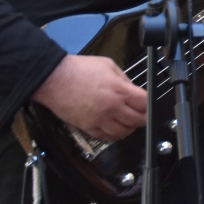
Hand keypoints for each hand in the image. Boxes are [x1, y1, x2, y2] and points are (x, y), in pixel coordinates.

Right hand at [32, 54, 147, 141]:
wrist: (55, 79)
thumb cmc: (79, 70)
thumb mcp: (108, 65)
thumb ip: (123, 79)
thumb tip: (132, 89)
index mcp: (119, 90)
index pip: (144, 103)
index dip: (149, 105)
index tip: (148, 104)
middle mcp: (111, 107)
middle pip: (136, 120)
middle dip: (143, 118)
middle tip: (143, 115)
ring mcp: (99, 119)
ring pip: (122, 132)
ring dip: (129, 128)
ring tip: (130, 122)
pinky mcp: (88, 127)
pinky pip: (106, 137)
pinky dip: (114, 135)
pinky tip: (116, 129)